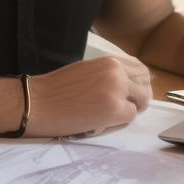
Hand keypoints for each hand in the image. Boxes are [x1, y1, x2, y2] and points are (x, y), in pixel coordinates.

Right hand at [25, 56, 151, 137]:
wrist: (37, 102)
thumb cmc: (56, 89)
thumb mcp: (87, 71)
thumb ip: (108, 74)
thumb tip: (130, 83)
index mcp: (110, 61)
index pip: (140, 70)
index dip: (139, 84)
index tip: (131, 94)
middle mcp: (117, 72)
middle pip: (145, 85)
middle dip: (139, 98)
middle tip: (123, 108)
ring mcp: (117, 90)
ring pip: (141, 101)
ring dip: (129, 109)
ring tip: (109, 115)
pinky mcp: (114, 109)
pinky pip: (130, 116)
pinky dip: (119, 122)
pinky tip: (101, 122)